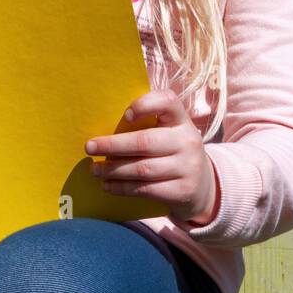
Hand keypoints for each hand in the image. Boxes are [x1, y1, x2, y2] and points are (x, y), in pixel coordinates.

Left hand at [85, 88, 218, 224]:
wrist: (203, 187)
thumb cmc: (173, 152)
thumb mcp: (169, 132)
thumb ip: (147, 124)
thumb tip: (103, 125)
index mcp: (181, 120)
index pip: (168, 101)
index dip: (145, 104)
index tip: (125, 115)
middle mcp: (188, 141)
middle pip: (145, 141)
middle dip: (112, 145)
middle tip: (89, 147)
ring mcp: (188, 167)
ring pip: (142, 169)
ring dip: (113, 170)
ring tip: (95, 170)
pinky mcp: (182, 191)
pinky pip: (145, 189)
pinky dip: (122, 188)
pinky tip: (107, 185)